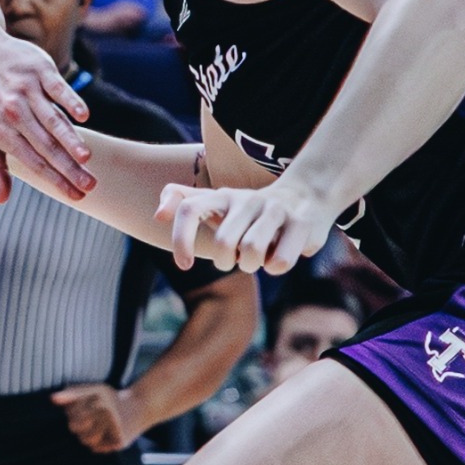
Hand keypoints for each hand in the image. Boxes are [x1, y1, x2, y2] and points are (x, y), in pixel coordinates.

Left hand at [0, 30, 92, 202]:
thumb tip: (2, 200)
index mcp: (0, 132)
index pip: (33, 161)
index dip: (55, 180)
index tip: (75, 196)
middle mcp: (13, 112)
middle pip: (46, 145)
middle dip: (68, 168)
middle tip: (90, 185)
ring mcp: (26, 90)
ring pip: (52, 119)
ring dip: (69, 139)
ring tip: (87, 159)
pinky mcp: (39, 71)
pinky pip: (58, 88)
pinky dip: (70, 101)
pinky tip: (84, 116)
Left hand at [51, 384, 146, 452]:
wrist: (140, 407)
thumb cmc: (111, 399)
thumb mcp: (93, 390)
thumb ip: (72, 393)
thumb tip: (52, 399)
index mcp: (97, 400)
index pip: (71, 415)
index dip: (73, 414)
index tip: (83, 409)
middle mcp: (106, 414)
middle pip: (75, 428)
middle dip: (78, 425)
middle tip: (91, 419)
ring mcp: (114, 429)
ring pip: (85, 441)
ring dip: (87, 435)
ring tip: (98, 427)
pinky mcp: (120, 442)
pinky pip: (97, 449)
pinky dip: (99, 444)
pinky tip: (106, 434)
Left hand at [155, 180, 334, 274]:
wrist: (306, 196)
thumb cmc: (247, 212)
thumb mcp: (214, 203)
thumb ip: (182, 202)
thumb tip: (158, 215)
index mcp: (221, 196)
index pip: (189, 209)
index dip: (180, 238)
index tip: (183, 266)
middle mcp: (247, 198)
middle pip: (224, 242)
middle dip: (227, 261)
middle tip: (235, 259)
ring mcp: (275, 209)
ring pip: (252, 252)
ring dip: (251, 264)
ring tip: (257, 258)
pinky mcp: (301, 223)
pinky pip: (279, 263)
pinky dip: (275, 268)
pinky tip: (278, 257)